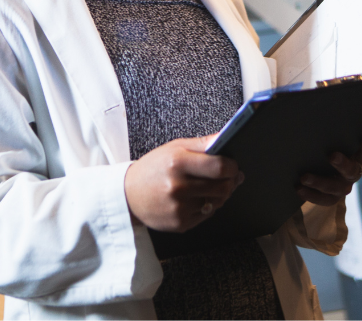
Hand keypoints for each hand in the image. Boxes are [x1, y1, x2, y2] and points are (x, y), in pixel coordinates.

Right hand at [124, 136, 244, 232]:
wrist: (127, 195)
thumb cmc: (153, 169)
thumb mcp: (174, 148)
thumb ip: (202, 143)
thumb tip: (225, 137)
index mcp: (178, 163)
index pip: (219, 167)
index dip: (232, 167)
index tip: (234, 166)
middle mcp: (178, 187)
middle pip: (223, 187)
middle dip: (231, 181)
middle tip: (229, 177)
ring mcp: (179, 208)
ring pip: (217, 202)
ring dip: (220, 194)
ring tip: (211, 186)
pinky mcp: (180, 223)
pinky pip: (207, 215)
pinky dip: (207, 206)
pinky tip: (196, 198)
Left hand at [297, 137, 361, 205]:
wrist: (319, 171)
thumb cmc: (325, 149)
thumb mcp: (330, 143)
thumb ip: (328, 136)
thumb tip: (312, 116)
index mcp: (355, 157)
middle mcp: (352, 172)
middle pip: (351, 170)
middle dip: (342, 163)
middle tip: (332, 155)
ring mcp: (343, 187)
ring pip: (335, 187)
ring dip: (319, 182)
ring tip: (303, 177)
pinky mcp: (332, 198)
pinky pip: (323, 199)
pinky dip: (310, 194)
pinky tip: (299, 188)